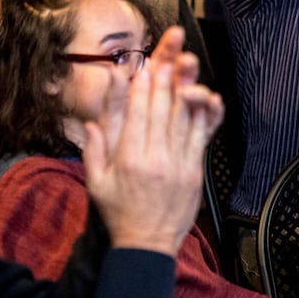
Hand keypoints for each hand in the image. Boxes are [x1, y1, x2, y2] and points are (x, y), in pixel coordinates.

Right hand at [82, 26, 221, 256]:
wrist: (147, 245)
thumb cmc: (118, 214)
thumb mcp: (96, 184)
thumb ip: (93, 151)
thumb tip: (92, 121)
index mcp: (128, 159)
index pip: (136, 115)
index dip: (140, 88)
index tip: (143, 66)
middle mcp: (155, 158)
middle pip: (161, 110)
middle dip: (165, 78)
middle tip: (168, 52)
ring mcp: (178, 163)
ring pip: (183, 118)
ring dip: (185, 88)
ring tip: (186, 63)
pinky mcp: (194, 170)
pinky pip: (201, 136)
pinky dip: (205, 115)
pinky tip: (206, 96)